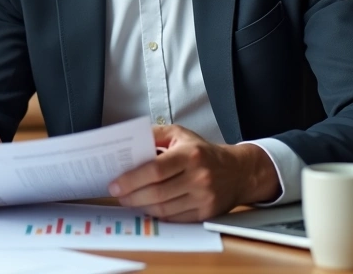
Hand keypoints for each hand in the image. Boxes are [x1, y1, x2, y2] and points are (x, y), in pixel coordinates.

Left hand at [106, 125, 278, 221]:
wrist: (238, 172)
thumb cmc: (203, 152)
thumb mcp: (180, 134)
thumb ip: (154, 134)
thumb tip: (128, 142)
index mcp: (190, 155)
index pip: (155, 170)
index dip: (131, 179)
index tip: (114, 184)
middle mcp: (199, 177)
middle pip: (157, 192)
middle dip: (131, 196)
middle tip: (117, 194)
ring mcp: (204, 198)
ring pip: (163, 208)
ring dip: (141, 206)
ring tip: (129, 200)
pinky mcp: (206, 214)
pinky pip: (174, 218)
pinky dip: (157, 214)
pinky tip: (147, 207)